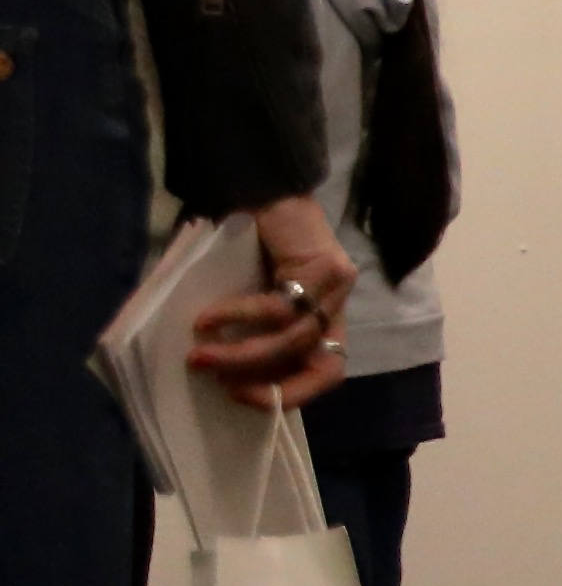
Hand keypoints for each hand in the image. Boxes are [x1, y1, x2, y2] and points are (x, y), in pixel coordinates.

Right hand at [186, 191, 354, 410]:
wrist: (261, 187)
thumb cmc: (247, 244)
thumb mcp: (247, 296)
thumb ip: (245, 331)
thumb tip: (211, 373)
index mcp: (323, 319)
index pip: (325, 372)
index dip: (290, 394)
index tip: (241, 398)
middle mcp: (338, 306)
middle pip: (322, 365)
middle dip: (271, 386)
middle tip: (223, 387)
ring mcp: (338, 286)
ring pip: (294, 339)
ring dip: (241, 356)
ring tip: (198, 356)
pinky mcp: (327, 266)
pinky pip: (279, 306)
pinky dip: (238, 317)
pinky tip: (207, 320)